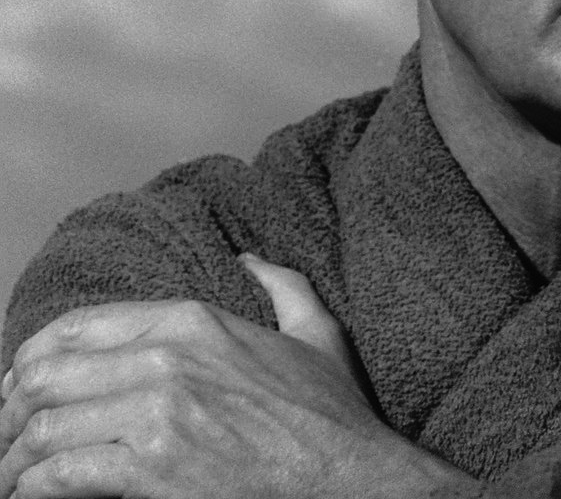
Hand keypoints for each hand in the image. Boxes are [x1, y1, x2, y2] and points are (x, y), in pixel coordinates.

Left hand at [0, 256, 481, 498]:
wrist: (353, 478)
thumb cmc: (334, 414)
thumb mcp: (317, 332)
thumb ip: (282, 285)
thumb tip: (252, 259)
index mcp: (194, 321)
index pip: (75, 327)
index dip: (32, 359)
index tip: (23, 388)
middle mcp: (166, 360)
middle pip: (44, 376)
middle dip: (12, 411)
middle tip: (10, 438)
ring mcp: (156, 415)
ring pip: (41, 428)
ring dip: (15, 458)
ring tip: (17, 475)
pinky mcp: (151, 470)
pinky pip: (59, 476)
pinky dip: (33, 490)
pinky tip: (36, 496)